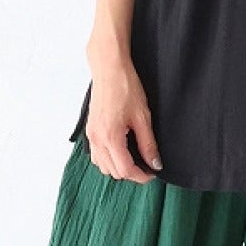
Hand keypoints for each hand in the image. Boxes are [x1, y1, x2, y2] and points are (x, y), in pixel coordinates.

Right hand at [85, 60, 163, 183]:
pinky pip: (96, 155)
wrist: (109, 69)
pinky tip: (120, 149)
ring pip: (103, 166)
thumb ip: (148, 143)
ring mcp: (91, 135)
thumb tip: (155, 163)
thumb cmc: (125, 87)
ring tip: (135, 158)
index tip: (153, 173)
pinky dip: (108, 159)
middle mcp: (97, 140)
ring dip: (118, 167)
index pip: (126, 170)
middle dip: (131, 173)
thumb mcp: (143, 116)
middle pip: (113, 172)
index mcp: (110, 138)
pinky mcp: (90, 129)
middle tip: (147, 165)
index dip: (141, 176)